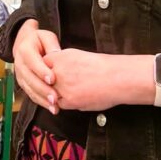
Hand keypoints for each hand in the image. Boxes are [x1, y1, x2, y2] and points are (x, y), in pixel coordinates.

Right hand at [12, 19, 61, 113]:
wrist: (25, 45)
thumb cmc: (39, 41)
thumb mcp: (46, 36)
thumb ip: (51, 44)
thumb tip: (56, 54)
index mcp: (24, 50)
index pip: (33, 62)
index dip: (42, 71)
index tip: (52, 79)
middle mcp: (19, 64)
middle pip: (30, 79)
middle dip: (43, 90)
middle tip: (55, 98)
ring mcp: (20, 76)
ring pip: (29, 89)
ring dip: (42, 99)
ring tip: (54, 106)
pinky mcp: (23, 84)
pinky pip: (30, 94)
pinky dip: (40, 102)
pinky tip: (51, 108)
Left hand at [43, 49, 157, 111]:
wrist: (117, 78)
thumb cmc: (102, 66)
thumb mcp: (78, 55)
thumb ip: (63, 61)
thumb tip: (54, 67)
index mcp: (61, 57)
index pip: (44, 63)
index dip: (48, 69)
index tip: (52, 72)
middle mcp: (59, 71)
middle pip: (44, 80)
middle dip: (50, 82)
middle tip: (59, 84)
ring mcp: (62, 87)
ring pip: (50, 93)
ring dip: (56, 94)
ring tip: (71, 91)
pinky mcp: (69, 101)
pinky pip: (60, 104)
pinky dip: (65, 103)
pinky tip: (76, 98)